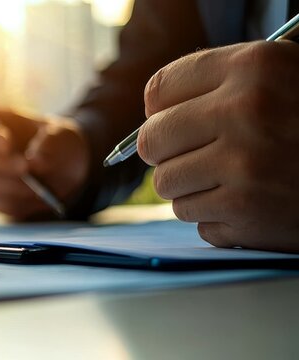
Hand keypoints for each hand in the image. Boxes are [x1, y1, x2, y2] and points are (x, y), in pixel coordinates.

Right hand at [0, 109, 88, 220]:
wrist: (63, 168)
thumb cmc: (55, 141)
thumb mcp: (60, 135)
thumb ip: (50, 143)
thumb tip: (35, 164)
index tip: (7, 141)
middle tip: (24, 167)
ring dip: (8, 184)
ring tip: (36, 186)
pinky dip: (16, 199)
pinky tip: (35, 195)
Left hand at [140, 41, 298, 252]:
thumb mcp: (283, 77)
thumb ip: (220, 84)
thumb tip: (153, 109)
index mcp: (252, 69)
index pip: (159, 90)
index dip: (162, 108)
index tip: (174, 117)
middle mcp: (244, 114)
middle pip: (152, 141)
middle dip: (168, 151)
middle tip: (196, 153)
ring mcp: (244, 170)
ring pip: (168, 186)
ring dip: (193, 187)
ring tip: (233, 178)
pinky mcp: (248, 216)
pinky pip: (197, 221)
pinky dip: (218, 218)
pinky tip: (251, 203)